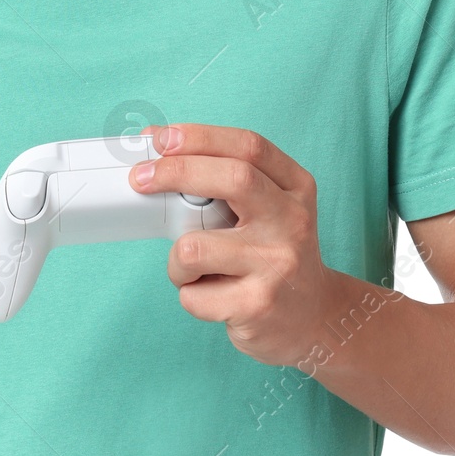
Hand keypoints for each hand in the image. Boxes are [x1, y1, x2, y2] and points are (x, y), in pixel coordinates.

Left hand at [131, 123, 336, 365]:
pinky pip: (193, 294)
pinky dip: (189, 294)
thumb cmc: (272, 255)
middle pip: (233, 179)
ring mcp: (277, 265)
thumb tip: (159, 151)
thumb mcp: (268, 209)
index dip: (200, 137)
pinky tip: (213, 296)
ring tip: (194, 270)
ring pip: (193, 247)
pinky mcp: (257, 305)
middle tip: (140, 178)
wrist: (314, 318)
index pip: (249, 147)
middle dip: (175, 172)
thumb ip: (226, 182)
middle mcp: (292, 222)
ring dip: (176, 261)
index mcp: (295, 188)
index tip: (161, 138)